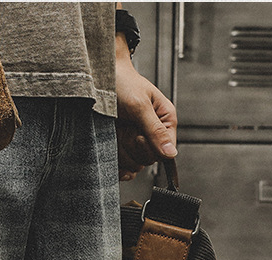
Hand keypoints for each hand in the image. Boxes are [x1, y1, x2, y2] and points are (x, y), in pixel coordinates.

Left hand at [115, 41, 176, 180]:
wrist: (100, 79)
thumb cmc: (123, 83)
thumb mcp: (140, 105)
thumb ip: (155, 130)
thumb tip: (171, 153)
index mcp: (165, 120)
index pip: (166, 150)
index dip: (151, 146)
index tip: (140, 135)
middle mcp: (153, 133)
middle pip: (149, 159)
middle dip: (135, 147)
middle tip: (128, 128)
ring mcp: (136, 142)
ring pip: (135, 164)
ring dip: (123, 151)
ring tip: (119, 130)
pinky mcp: (123, 148)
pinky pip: (125, 168)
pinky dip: (118, 166)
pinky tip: (115, 155)